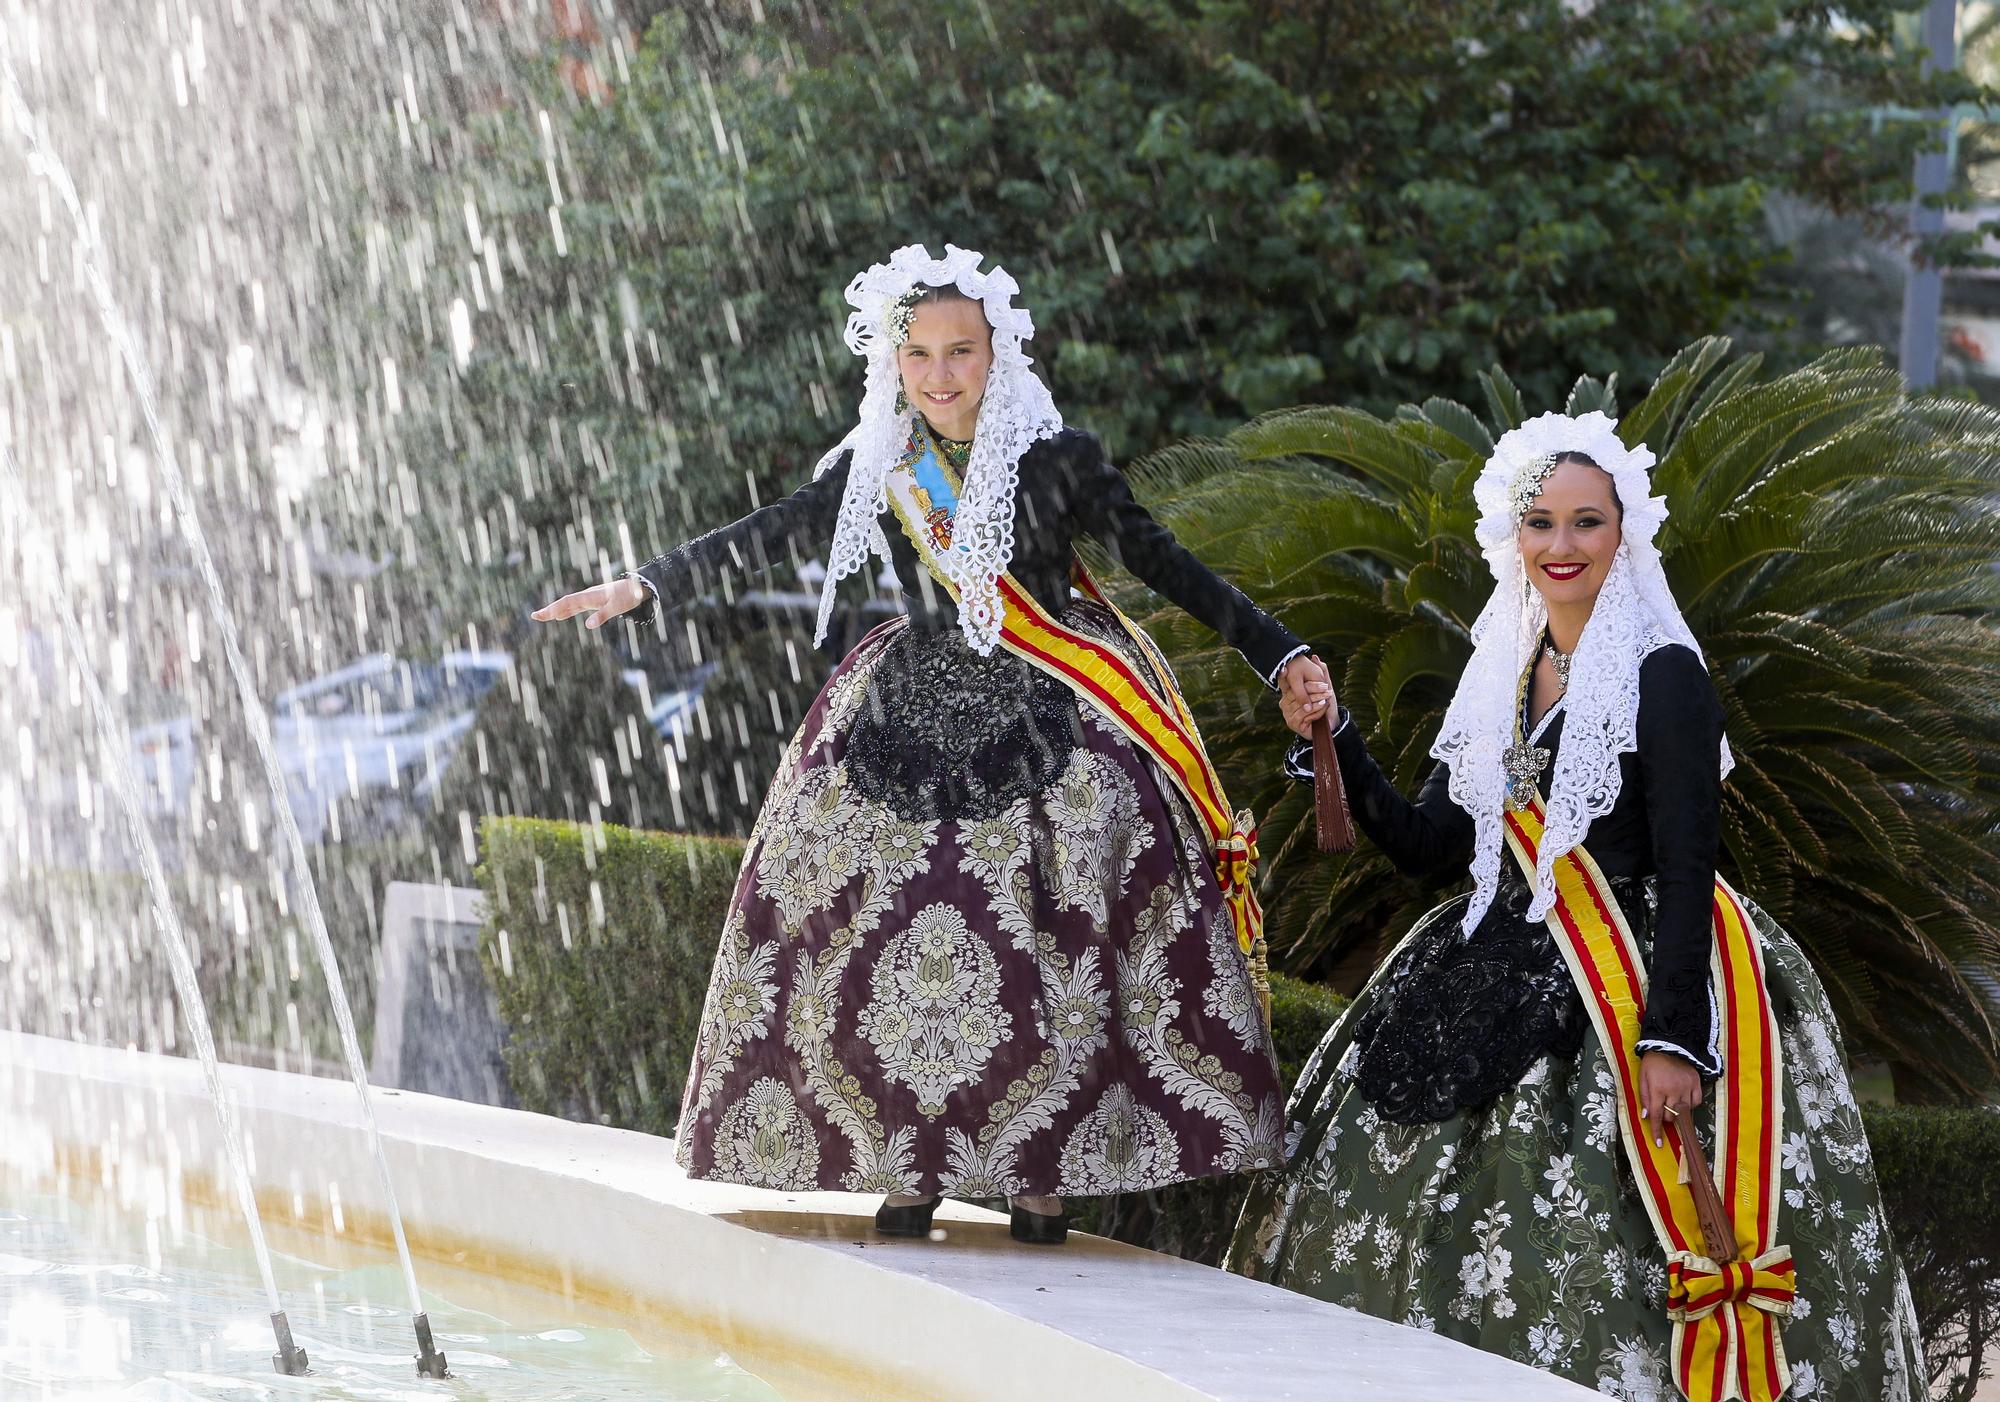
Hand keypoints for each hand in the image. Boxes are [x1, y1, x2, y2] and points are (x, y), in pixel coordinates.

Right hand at [531, 576, 646, 630]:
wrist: (639, 586)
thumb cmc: (628, 596)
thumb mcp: (617, 607)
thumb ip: (602, 616)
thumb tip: (587, 625)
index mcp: (589, 596)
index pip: (566, 603)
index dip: (553, 609)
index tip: (540, 615)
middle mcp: (587, 596)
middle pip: (564, 603)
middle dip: (549, 610)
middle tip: (534, 616)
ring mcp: (589, 598)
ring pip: (568, 604)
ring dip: (556, 610)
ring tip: (542, 617)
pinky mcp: (594, 601)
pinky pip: (576, 606)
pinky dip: (566, 611)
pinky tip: (561, 616)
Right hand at [1278, 653, 1334, 738]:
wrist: (1329, 723)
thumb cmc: (1325, 704)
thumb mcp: (1324, 686)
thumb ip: (1320, 671)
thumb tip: (1314, 656)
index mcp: (1290, 693)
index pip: (1284, 683)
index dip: (1282, 677)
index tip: (1284, 668)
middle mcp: (1285, 703)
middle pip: (1296, 693)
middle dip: (1313, 689)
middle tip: (1326, 687)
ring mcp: (1287, 713)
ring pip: (1301, 703)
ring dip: (1317, 700)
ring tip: (1327, 698)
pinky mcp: (1292, 723)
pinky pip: (1304, 713)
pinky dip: (1316, 710)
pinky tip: (1323, 707)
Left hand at [1638, 1050, 1703, 1147]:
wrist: (1670, 1044)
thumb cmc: (1652, 1062)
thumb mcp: (1642, 1077)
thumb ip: (1644, 1097)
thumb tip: (1647, 1116)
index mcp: (1658, 1089)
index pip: (1657, 1115)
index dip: (1656, 1131)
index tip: (1658, 1144)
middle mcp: (1674, 1091)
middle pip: (1670, 1116)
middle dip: (1665, 1117)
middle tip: (1662, 1108)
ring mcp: (1687, 1087)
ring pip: (1683, 1112)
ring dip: (1676, 1112)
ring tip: (1672, 1102)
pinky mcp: (1697, 1084)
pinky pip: (1695, 1102)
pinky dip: (1689, 1105)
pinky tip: (1684, 1099)